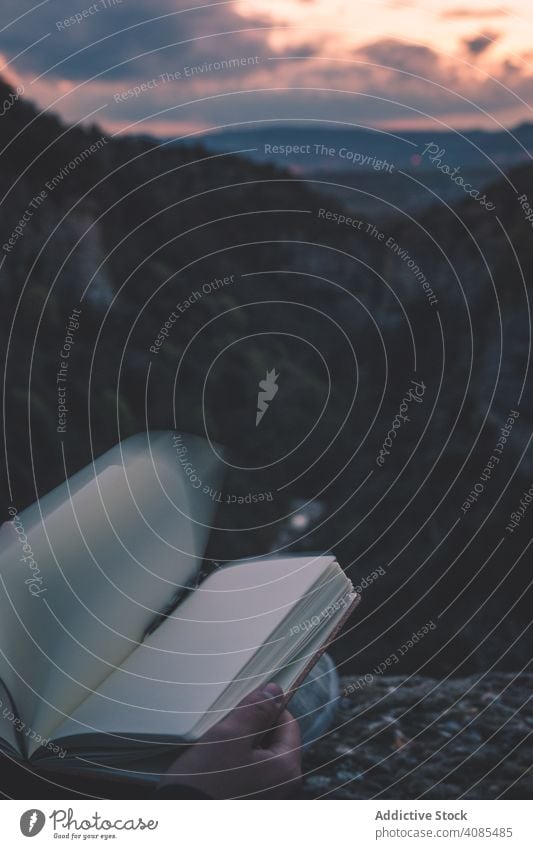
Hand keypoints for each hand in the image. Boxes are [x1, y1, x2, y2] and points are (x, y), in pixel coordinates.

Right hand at [158, 683, 301, 798]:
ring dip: (240, 743)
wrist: (178, 817)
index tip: (244, 704)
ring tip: (217, 744)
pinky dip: (235, 760)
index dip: (267, 708)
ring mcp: (267, 795)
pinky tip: (215, 761)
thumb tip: (275, 691)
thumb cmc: (205, 781)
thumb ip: (256, 710)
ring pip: (259, 753)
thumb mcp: (230, 735)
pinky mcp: (250, 800)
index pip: (288, 722)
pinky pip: (249, 770)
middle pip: (274, 739)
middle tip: (226, 726)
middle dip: (251, 727)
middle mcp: (283, 786)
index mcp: (286, 769)